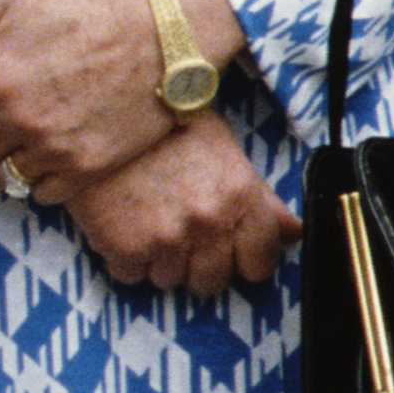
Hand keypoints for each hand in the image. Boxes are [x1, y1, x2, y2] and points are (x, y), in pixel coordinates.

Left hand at [0, 0, 245, 202]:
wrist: (159, 33)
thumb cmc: (83, 7)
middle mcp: (18, 120)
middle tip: (1, 115)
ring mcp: (53, 149)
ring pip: (4, 177)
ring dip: (8, 159)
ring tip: (26, 134)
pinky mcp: (86, 169)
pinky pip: (41, 194)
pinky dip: (40, 178)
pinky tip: (52, 150)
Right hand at [61, 117, 298, 296]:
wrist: (99, 111)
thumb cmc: (165, 125)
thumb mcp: (224, 151)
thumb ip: (261, 200)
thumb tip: (294, 231)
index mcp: (240, 198)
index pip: (259, 264)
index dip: (243, 258)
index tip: (228, 249)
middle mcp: (208, 223)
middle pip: (212, 281)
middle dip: (197, 263)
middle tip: (179, 231)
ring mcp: (166, 240)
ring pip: (169, 280)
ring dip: (158, 259)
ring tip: (146, 219)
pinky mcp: (124, 248)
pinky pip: (129, 276)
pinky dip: (123, 257)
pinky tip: (121, 223)